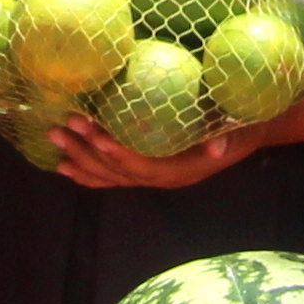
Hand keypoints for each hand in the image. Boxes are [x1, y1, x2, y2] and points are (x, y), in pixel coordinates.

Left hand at [49, 114, 262, 190]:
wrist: (249, 132)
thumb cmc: (243, 125)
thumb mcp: (241, 129)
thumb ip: (227, 137)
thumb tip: (216, 147)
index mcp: (182, 171)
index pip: (143, 167)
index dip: (119, 154)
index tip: (96, 133)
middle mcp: (163, 179)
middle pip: (119, 172)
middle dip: (89, 151)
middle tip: (63, 126)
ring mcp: (154, 176)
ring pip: (111, 176)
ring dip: (80, 159)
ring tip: (54, 138)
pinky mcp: (148, 170)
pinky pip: (113, 177)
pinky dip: (88, 172)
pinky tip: (64, 165)